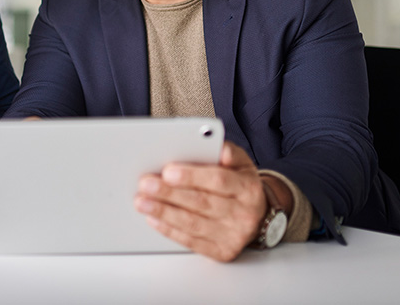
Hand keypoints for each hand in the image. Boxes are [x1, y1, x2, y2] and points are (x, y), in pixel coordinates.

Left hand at [134, 141, 266, 261]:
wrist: (257, 215)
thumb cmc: (240, 184)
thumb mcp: (241, 163)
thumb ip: (228, 152)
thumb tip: (220, 148)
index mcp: (248, 188)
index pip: (218, 181)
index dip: (192, 176)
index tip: (168, 171)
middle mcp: (243, 214)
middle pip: (202, 203)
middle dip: (170, 193)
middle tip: (146, 184)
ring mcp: (233, 235)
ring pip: (193, 223)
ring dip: (164, 212)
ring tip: (142, 201)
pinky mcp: (222, 252)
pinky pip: (191, 241)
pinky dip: (169, 229)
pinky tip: (153, 219)